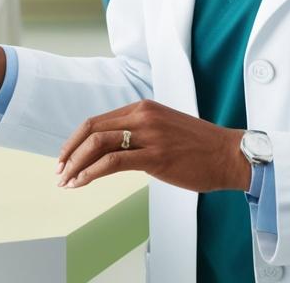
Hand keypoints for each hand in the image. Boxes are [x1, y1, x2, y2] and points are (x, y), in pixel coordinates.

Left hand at [55, 100, 250, 192]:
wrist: (230, 154)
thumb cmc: (199, 147)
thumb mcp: (164, 128)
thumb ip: (139, 132)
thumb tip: (112, 149)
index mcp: (142, 108)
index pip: (97, 120)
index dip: (76, 139)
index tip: (66, 157)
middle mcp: (143, 116)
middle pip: (91, 129)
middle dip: (69, 152)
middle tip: (59, 170)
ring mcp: (149, 135)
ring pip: (98, 143)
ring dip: (76, 164)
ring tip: (66, 181)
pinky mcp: (155, 156)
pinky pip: (113, 162)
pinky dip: (91, 172)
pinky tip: (82, 182)